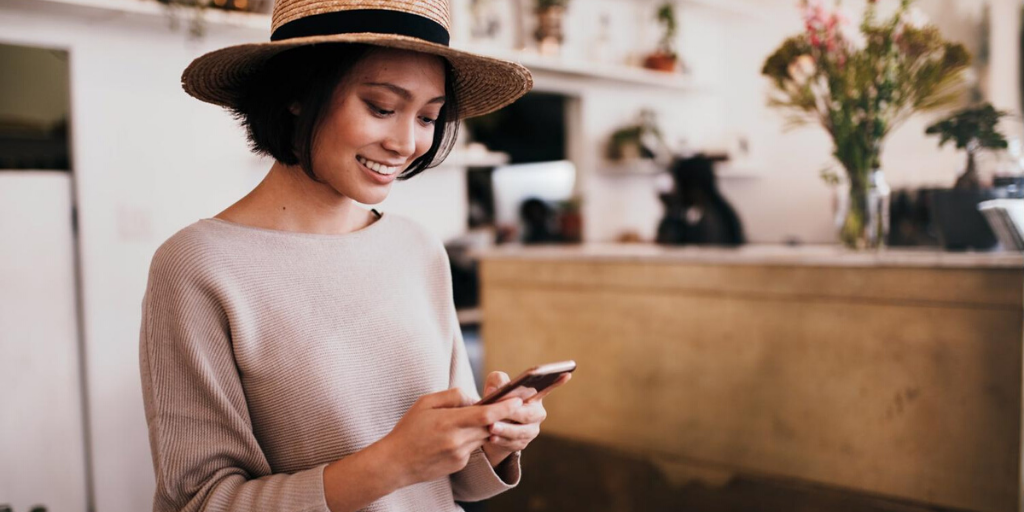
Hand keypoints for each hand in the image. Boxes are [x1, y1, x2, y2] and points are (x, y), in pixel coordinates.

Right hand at [377, 388, 522, 486]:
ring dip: (483, 426)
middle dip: (500, 415)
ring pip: (482, 436)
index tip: (519, 399)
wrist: (396, 462)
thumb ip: (452, 396)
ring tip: (472, 418)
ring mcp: (460, 455)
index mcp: (449, 422)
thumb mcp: (425, 403)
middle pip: (490, 425)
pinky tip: (453, 437)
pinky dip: (470, 438)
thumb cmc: (409, 428)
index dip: (505, 406)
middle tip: (510, 402)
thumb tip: (475, 397)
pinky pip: (472, 447)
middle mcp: (458, 441)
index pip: (486, 414)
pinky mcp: (460, 465)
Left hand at [480, 371, 571, 466]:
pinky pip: (513, 443)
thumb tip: (497, 388)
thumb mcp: (495, 387)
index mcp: (534, 396)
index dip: (557, 381)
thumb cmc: (496, 401)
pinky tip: (492, 437)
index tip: (566, 373)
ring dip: (506, 429)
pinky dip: (501, 440)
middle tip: (500, 413)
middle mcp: (537, 413)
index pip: (547, 387)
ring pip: (521, 431)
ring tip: (492, 427)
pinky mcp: (522, 443)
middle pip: (528, 414)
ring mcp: (531, 430)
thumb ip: (497, 381)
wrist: (489, 426)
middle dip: (514, 413)